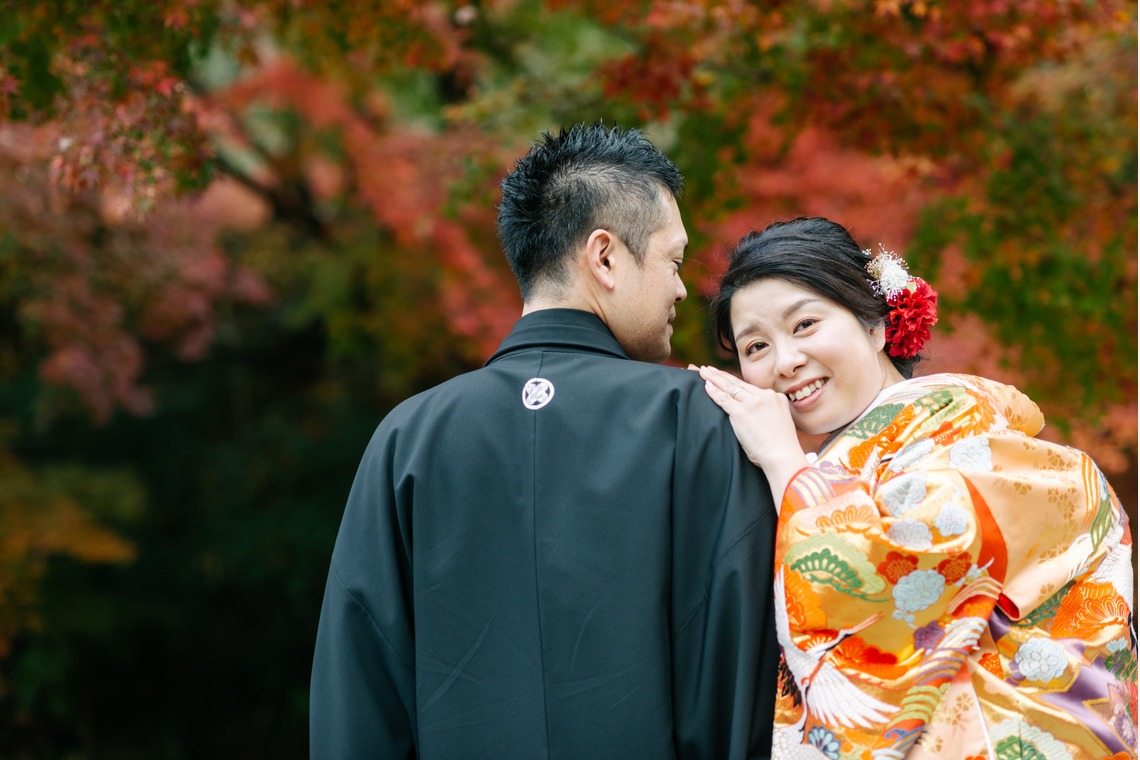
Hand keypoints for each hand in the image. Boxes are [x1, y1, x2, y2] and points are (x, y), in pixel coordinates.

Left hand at [698, 365, 809, 503]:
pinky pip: (723, 399)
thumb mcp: (779, 422)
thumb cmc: (781, 448)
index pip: (750, 388)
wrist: (783, 456)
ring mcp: (753, 402)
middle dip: (721, 375)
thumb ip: (769, 414)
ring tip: (703, 372)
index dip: (735, 382)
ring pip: (729, 387)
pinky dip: (713, 391)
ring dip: (714, 378)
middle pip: (738, 383)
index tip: (725, 377)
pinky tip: (705, 386)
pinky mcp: (741, 412)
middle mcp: (765, 396)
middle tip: (709, 369)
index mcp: (776, 397)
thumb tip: (758, 418)